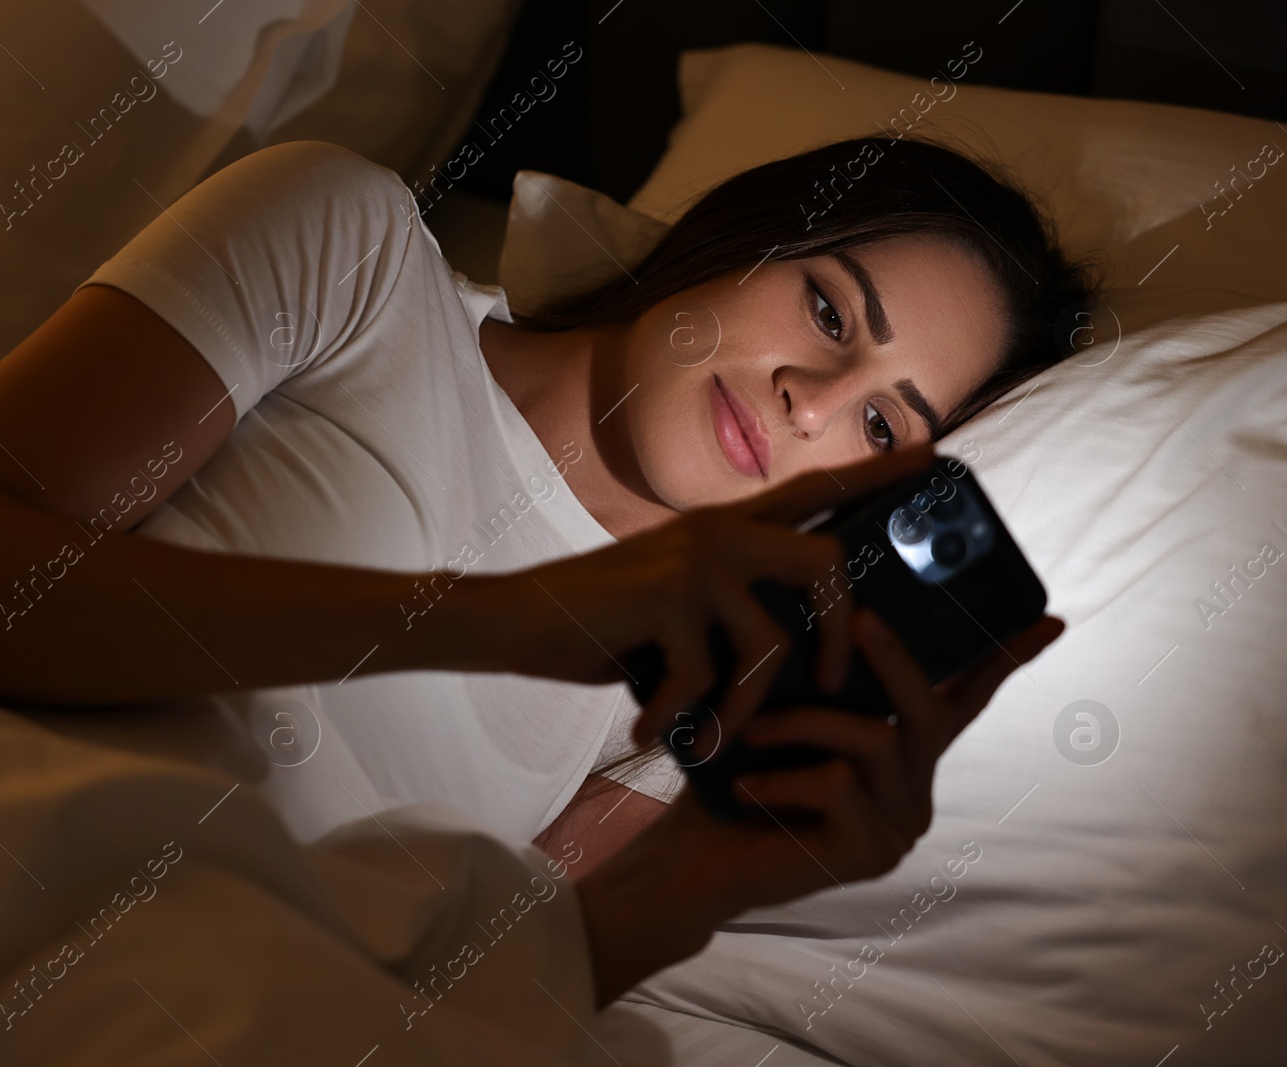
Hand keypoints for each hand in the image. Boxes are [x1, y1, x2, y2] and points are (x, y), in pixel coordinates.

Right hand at [484, 441, 937, 746]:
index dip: (878, 474)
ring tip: (719, 735)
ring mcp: (693, 559)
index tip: (937, 455)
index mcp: (725, 527)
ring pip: (770, 642)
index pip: (817, 491)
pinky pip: (708, 675)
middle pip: (827, 564)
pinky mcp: (664, 596)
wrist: (511, 621)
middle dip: (841, 635)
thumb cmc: (599, 624)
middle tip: (829, 685)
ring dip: (747, 707)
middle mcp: (718, 530)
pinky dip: (681, 716)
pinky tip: (651, 729)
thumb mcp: (675, 605)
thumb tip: (793, 650)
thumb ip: (730, 606)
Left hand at [574, 605, 1064, 1007]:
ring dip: (803, 724)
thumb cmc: (732, 777)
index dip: (1004, 660)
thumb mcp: (780, 713)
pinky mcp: (872, 854)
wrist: (696, 859)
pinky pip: (837, 784)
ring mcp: (900, 826)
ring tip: (751, 731)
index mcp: (901, 754)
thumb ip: (822, 679)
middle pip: (927, 709)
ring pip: (875, 740)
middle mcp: (914, 789)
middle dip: (895, 657)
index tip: (1051, 619)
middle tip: (858, 614)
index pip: (962, 700)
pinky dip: (783, 776)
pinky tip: (747, 787)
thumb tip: (840, 606)